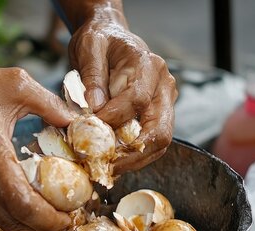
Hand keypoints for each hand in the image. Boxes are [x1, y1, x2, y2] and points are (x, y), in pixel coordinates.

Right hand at [0, 60, 73, 230]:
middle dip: (43, 224)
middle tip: (66, 215)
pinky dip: (8, 210)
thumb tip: (79, 122)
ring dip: (26, 220)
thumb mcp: (16, 84)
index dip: (49, 217)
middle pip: (12, 219)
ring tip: (49, 209)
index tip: (70, 215)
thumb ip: (51, 105)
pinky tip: (24, 198)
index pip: (22, 202)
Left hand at [68, 17, 177, 173]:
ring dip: (136, 159)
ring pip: (160, 141)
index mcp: (149, 65)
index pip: (137, 99)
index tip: (90, 129)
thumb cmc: (99, 40)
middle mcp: (164, 85)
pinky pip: (152, 141)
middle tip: (108, 166)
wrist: (111, 36)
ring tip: (109, 169)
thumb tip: (95, 108)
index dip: (114, 118)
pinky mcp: (159, 114)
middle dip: (134, 153)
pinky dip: (135, 155)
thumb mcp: (89, 47)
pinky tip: (114, 162)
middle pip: (161, 129)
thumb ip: (92, 75)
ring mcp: (165, 102)